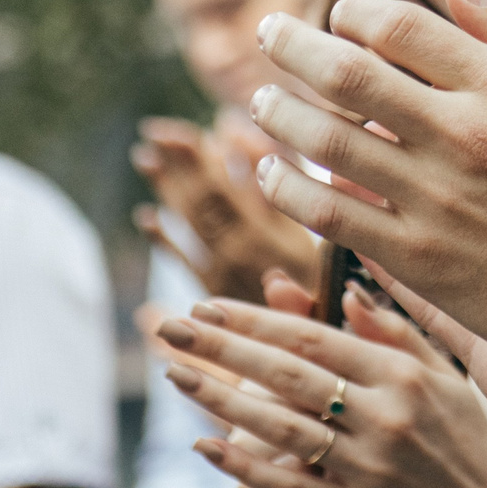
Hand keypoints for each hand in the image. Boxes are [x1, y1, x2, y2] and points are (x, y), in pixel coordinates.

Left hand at [133, 115, 324, 302]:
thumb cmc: (340, 289)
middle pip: (205, 200)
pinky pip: (185, 261)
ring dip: (168, 189)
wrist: (324, 358)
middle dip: (180, 164)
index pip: (229, 185)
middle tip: (155, 132)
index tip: (195, 129)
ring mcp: (228, 274)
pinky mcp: (220, 295)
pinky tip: (146, 217)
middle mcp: (246, 252)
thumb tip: (239, 138)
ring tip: (146, 157)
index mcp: (275, 233)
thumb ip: (278, 187)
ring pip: (191, 224)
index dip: (207, 156)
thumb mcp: (322, 235)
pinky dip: (164, 238)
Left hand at [155, 289, 486, 487]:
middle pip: (286, 374)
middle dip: (222, 347)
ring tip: (176, 375)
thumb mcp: (446, 374)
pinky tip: (206, 446)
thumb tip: (346, 291)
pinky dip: (243, 465)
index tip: (208, 305)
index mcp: (403, 374)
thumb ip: (397, 330)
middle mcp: (383, 415)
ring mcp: (366, 465)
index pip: (313, 337)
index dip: (255, 319)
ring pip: (279, 426)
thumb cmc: (468, 440)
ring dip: (221, 400)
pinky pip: (289, 484)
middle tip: (172, 327)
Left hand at [245, 0, 486, 379]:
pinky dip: (288, 186)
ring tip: (261, 102)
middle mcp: (464, 134)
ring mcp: (437, 198)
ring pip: (325, 140)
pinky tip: (273, 173)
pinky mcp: (419, 257)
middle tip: (268, 34)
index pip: (398, 26)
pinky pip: (330, 212)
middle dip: (292, 45)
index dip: (352, 13)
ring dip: (279, 113)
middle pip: (346, 72)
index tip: (338, 17)